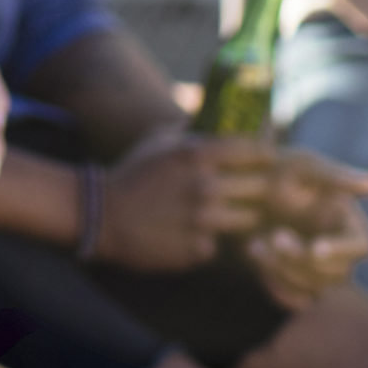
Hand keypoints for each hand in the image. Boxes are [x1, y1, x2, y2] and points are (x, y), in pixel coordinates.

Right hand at [90, 133, 274, 271]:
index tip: (266, 160)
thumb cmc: (132, 174)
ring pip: (247, 219)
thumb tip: (221, 118)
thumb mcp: (159, 142)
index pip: (254, 150)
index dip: (264, 155)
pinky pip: (218, 244)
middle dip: (254, 188)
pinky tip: (187, 233)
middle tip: (243, 189)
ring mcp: (203, 221)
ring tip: (215, 213)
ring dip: (236, 216)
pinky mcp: (197, 249)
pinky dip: (207, 240)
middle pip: (260, 187)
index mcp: (197, 154)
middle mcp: (205, 186)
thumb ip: (193, 131)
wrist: (101, 216)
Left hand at [244, 151, 367, 308]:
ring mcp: (318, 269)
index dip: (341, 250)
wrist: (246, 189)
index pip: (362, 247)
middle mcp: (339, 250)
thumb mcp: (305, 166)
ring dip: (285, 272)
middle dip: (302, 259)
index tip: (315, 248)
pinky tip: (256, 257)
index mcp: (348, 223)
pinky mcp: (296, 282)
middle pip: (337, 274)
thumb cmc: (282, 171)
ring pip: (316, 289)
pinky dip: (276, 285)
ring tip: (256, 245)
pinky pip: (297, 300)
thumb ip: (337, 177)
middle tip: (275, 236)